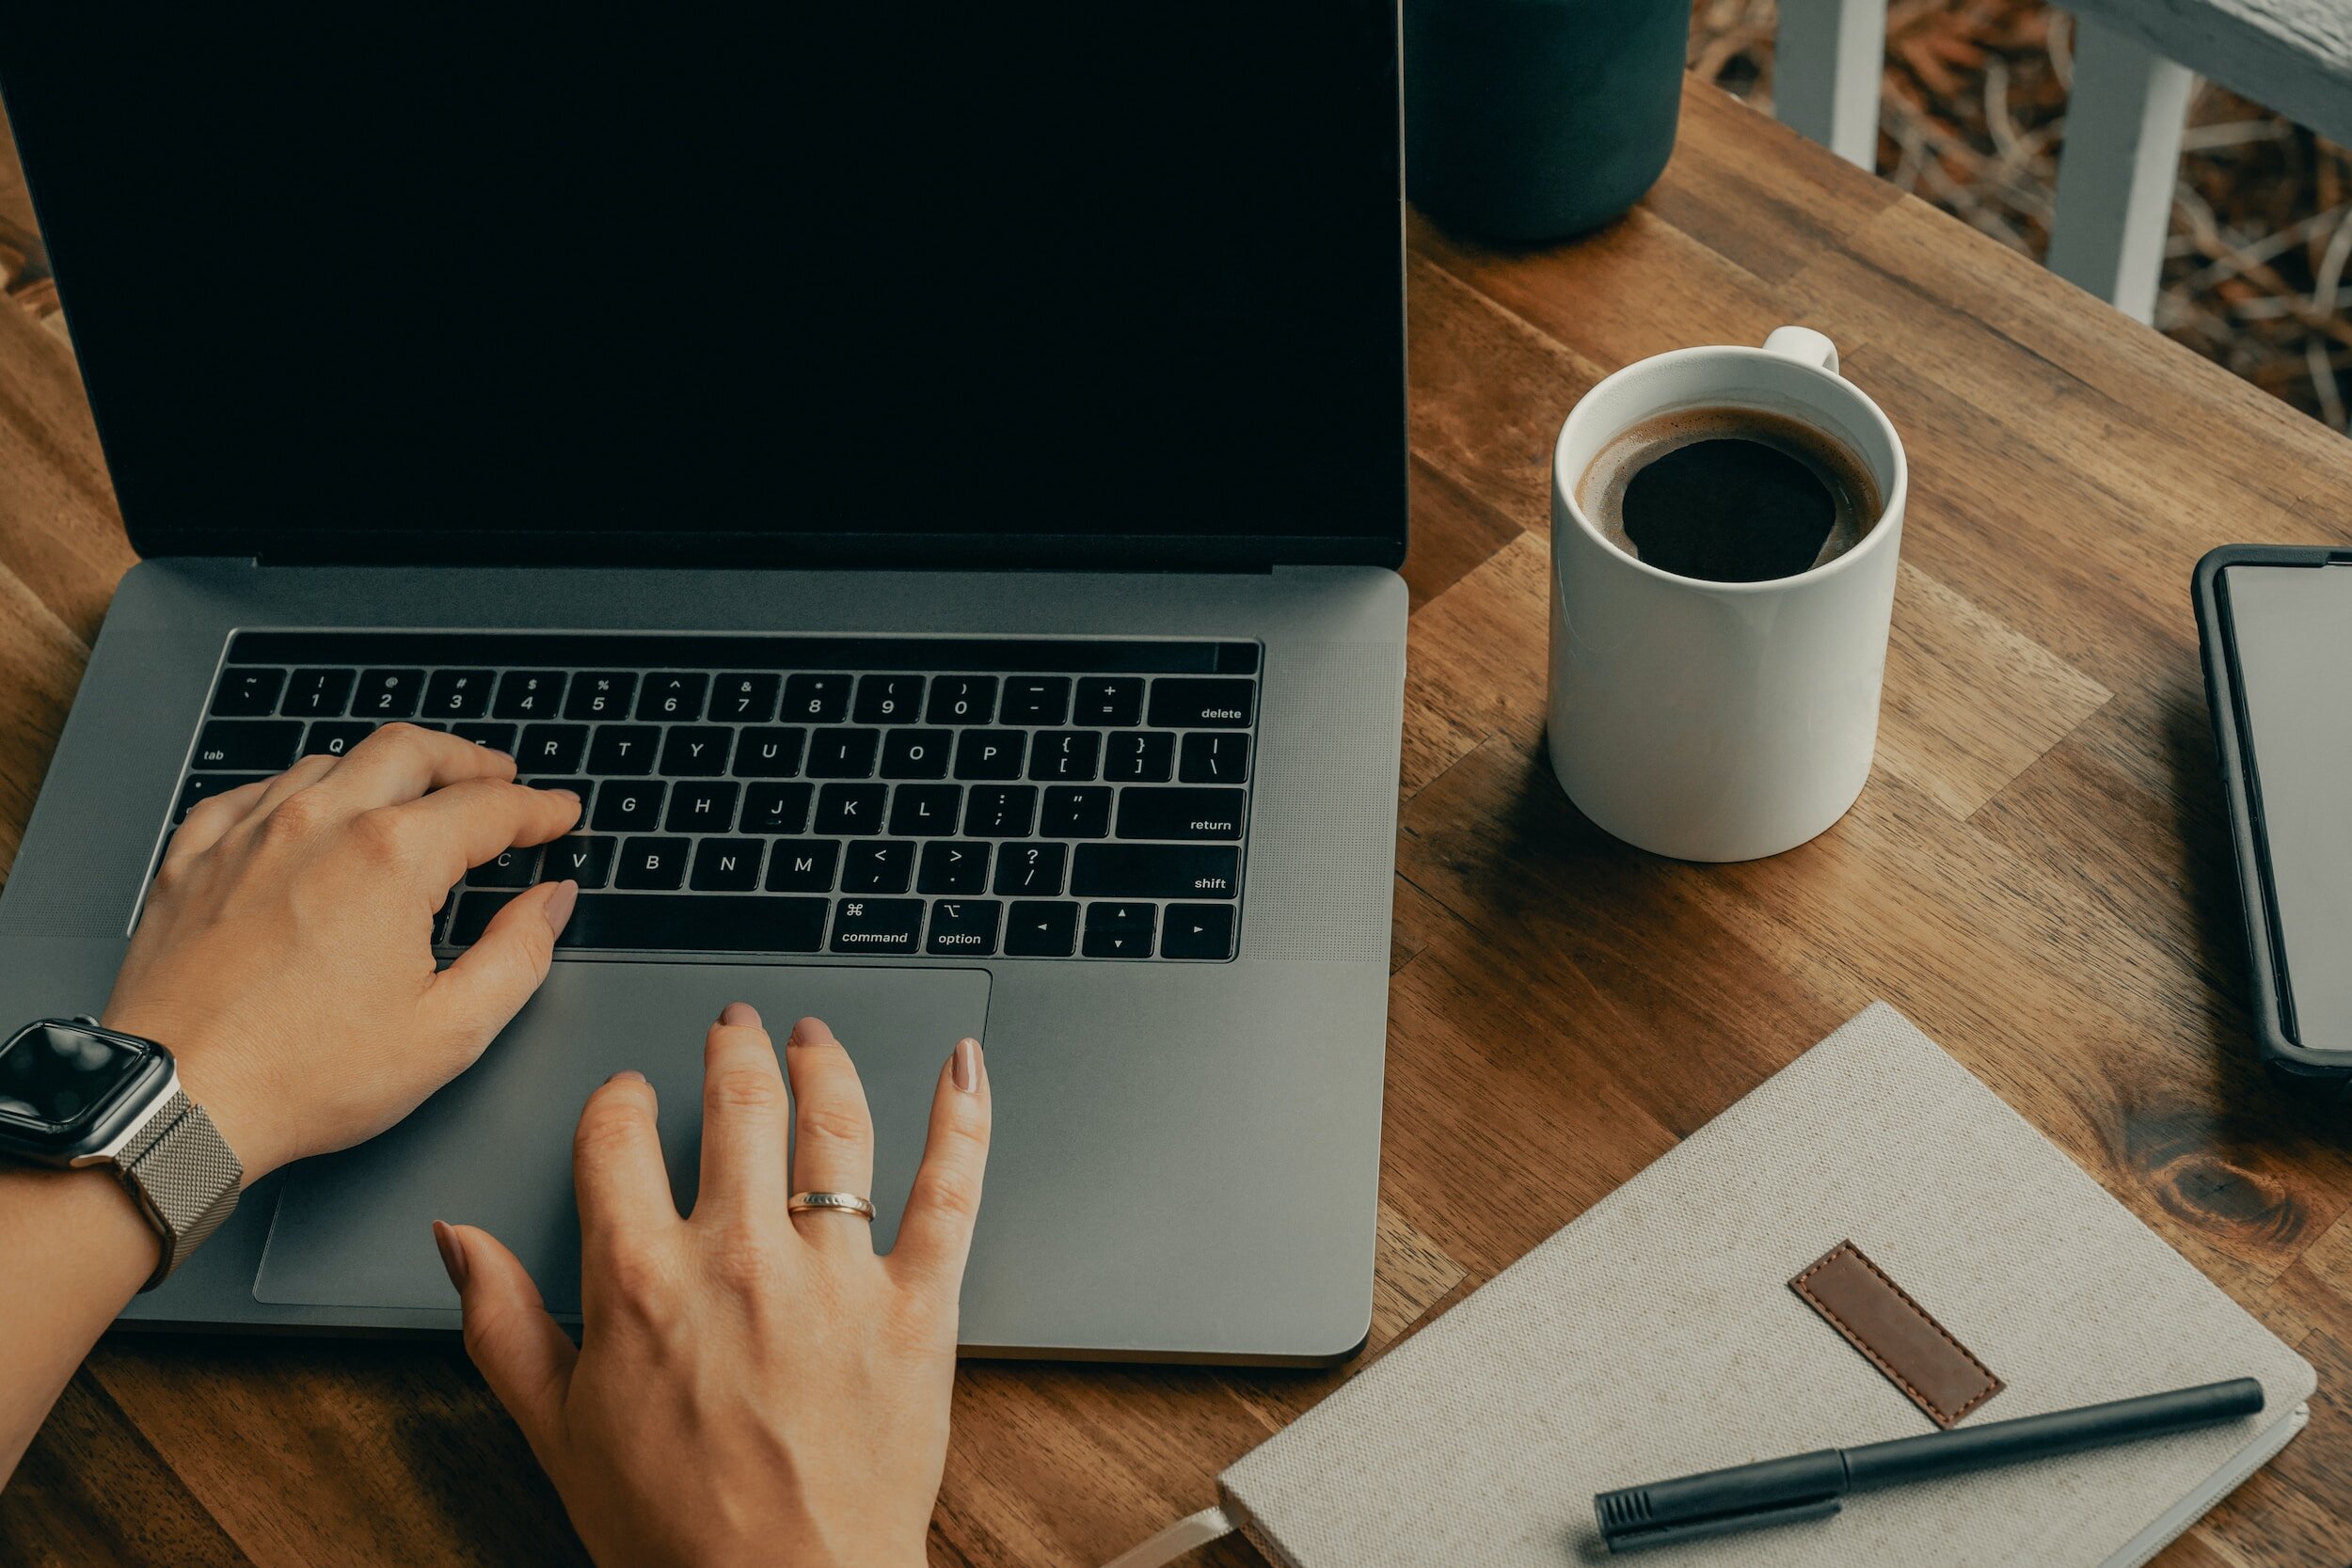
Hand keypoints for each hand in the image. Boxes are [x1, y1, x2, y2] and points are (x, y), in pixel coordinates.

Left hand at [103, 723, 582, 1181]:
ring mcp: (248, 835)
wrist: (176, 1102)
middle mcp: (318, 824)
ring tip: (412, 791)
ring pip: (331, 762)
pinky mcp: (193, 860)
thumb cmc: (302, 1076)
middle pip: (409, 751)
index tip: (558, 815)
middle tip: (498, 777)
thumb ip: (518, 954)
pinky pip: (250, 794)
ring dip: (385, 768)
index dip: (537, 809)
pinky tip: (307, 812)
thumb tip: (549, 904)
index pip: (488, 807)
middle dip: (467, 760)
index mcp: (390, 858)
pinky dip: (296, 790)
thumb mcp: (449, 1031)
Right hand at [438, 1008, 990, 1567]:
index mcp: (641, 1281)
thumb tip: (457, 1239)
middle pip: (737, 1106)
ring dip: (824, 1062)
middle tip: (734, 1030)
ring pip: (835, 1126)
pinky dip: (963, 1115)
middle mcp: (740, 1257)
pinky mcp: (920, 1304)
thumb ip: (502, 1323)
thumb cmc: (672, 1535)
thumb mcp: (556, 1433)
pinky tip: (963, 1063)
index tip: (629, 1097)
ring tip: (814, 1037)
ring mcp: (837, 1276)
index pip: (618, 1140)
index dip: (621, 1102)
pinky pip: (950, 1188)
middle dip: (731, 1052)